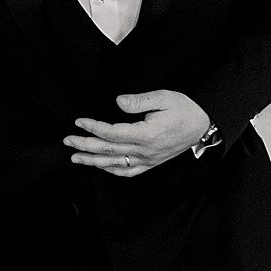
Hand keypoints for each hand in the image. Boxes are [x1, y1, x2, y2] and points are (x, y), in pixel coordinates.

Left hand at [65, 89, 212, 176]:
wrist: (203, 125)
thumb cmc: (184, 109)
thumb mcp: (164, 97)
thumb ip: (139, 101)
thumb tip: (118, 102)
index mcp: (147, 134)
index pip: (112, 133)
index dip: (93, 127)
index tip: (79, 122)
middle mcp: (145, 151)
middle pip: (108, 150)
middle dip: (85, 146)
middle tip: (68, 141)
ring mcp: (148, 160)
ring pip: (115, 165)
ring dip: (93, 161)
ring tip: (75, 157)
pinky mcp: (151, 164)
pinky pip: (128, 172)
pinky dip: (112, 171)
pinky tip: (100, 167)